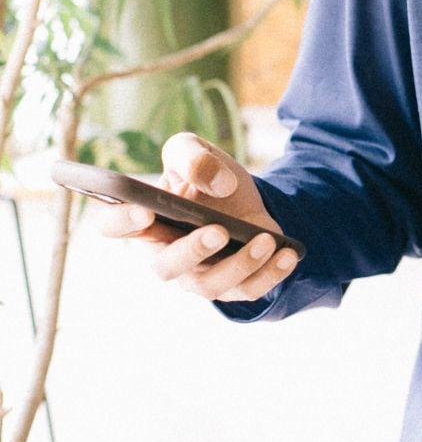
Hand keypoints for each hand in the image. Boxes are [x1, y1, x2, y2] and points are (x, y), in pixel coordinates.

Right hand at [86, 130, 298, 303]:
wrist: (244, 197)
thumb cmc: (206, 177)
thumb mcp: (195, 151)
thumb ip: (191, 155)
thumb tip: (216, 183)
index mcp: (143, 219)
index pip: (113, 226)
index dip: (122, 221)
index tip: (144, 209)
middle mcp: (165, 254)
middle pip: (165, 267)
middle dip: (192, 251)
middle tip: (218, 231)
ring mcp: (198, 275)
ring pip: (210, 285)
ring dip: (240, 265)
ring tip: (264, 241)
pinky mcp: (233, 286)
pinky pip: (249, 290)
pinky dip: (271, 274)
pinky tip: (287, 253)